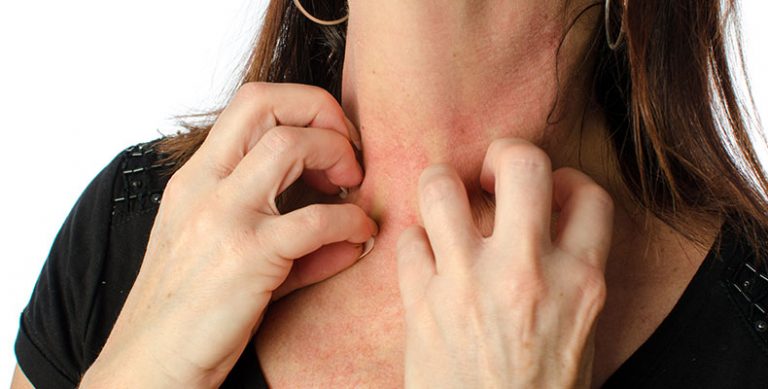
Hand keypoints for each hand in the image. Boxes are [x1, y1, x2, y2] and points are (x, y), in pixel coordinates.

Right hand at [80, 83, 377, 387]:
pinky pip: (316, 220)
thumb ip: (291, 236)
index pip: (250, 102)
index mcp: (196, 178)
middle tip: (349, 154)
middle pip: (266, 103)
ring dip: (337, 156)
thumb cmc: (189, 312)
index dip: (304, 106)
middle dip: (323, 113)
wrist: (148, 365)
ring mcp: (222, 217)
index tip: (333, 139)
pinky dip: (351, 221)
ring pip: (290, 145)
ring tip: (352, 188)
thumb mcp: (228, 255)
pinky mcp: (246, 258)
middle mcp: (203, 186)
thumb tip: (354, 232)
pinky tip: (360, 237)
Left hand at [397, 138, 613, 387]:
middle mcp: (526, 272)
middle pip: (521, 163)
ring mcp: (467, 284)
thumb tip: (552, 220)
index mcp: (580, 281)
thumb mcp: (581, 331)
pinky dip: (413, 243)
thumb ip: (572, 272)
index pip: (586, 193)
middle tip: (491, 173)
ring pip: (440, 186)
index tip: (548, 195)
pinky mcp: (421, 303)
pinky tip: (425, 260)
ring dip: (440, 185)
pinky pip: (407, 241)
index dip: (566, 182)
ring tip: (444, 202)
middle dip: (504, 153)